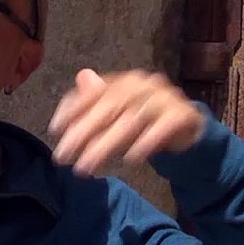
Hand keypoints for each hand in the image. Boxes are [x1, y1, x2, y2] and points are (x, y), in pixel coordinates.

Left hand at [48, 68, 204, 176]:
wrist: (189, 129)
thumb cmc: (144, 122)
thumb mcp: (117, 116)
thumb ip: (97, 104)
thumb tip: (81, 77)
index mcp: (124, 82)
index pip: (94, 92)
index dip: (73, 108)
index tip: (54, 130)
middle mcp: (143, 84)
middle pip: (109, 108)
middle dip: (83, 133)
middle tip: (64, 156)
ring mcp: (165, 98)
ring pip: (131, 121)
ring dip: (106, 146)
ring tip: (87, 167)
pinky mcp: (184, 114)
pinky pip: (162, 128)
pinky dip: (146, 143)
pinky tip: (130, 159)